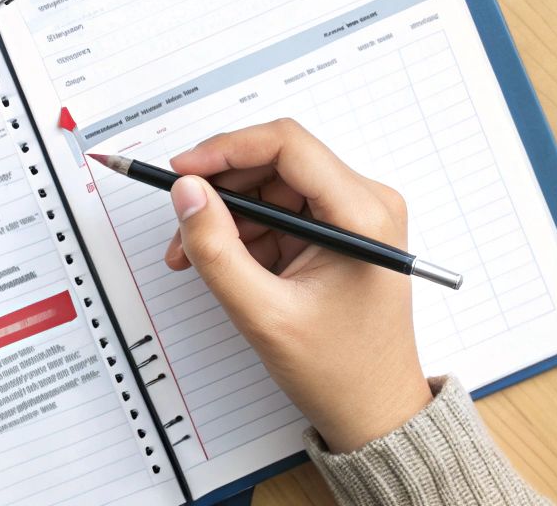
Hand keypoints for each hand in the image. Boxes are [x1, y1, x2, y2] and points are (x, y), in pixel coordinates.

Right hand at [164, 119, 431, 451]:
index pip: (287, 145)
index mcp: (363, 214)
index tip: (182, 171)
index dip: (226, 149)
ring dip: (227, 214)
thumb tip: (186, 193)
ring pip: (272, 186)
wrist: (375, 411)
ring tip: (194, 256)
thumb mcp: (264, 314)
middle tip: (181, 224)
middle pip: (276, 162)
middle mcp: (366, 203)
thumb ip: (217, 250)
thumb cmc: (341, 371)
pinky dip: (245, 232)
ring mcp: (353, 216)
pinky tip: (225, 263)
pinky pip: (281, 211)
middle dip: (221, 190)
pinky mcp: (338, 231)